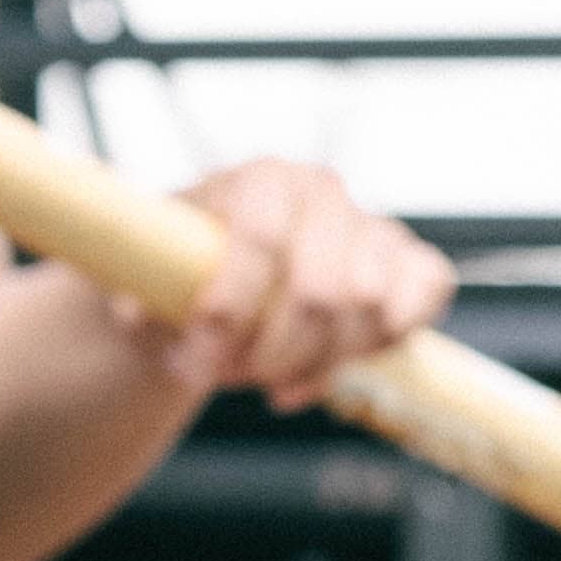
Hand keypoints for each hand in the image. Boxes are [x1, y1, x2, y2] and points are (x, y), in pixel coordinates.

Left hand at [135, 161, 456, 409]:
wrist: (224, 278)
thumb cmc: (179, 279)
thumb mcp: (143, 283)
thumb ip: (139, 295)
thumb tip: (136, 312)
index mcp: (259, 179)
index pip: (260, 240)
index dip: (230, 311)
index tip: (195, 363)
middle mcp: (322, 191)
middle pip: (320, 292)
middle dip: (271, 354)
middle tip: (228, 378)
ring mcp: (371, 225)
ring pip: (369, 311)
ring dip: (314, 365)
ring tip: (265, 380)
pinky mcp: (410, 263)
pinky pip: (425, 298)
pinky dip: (379, 347)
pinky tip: (324, 371)